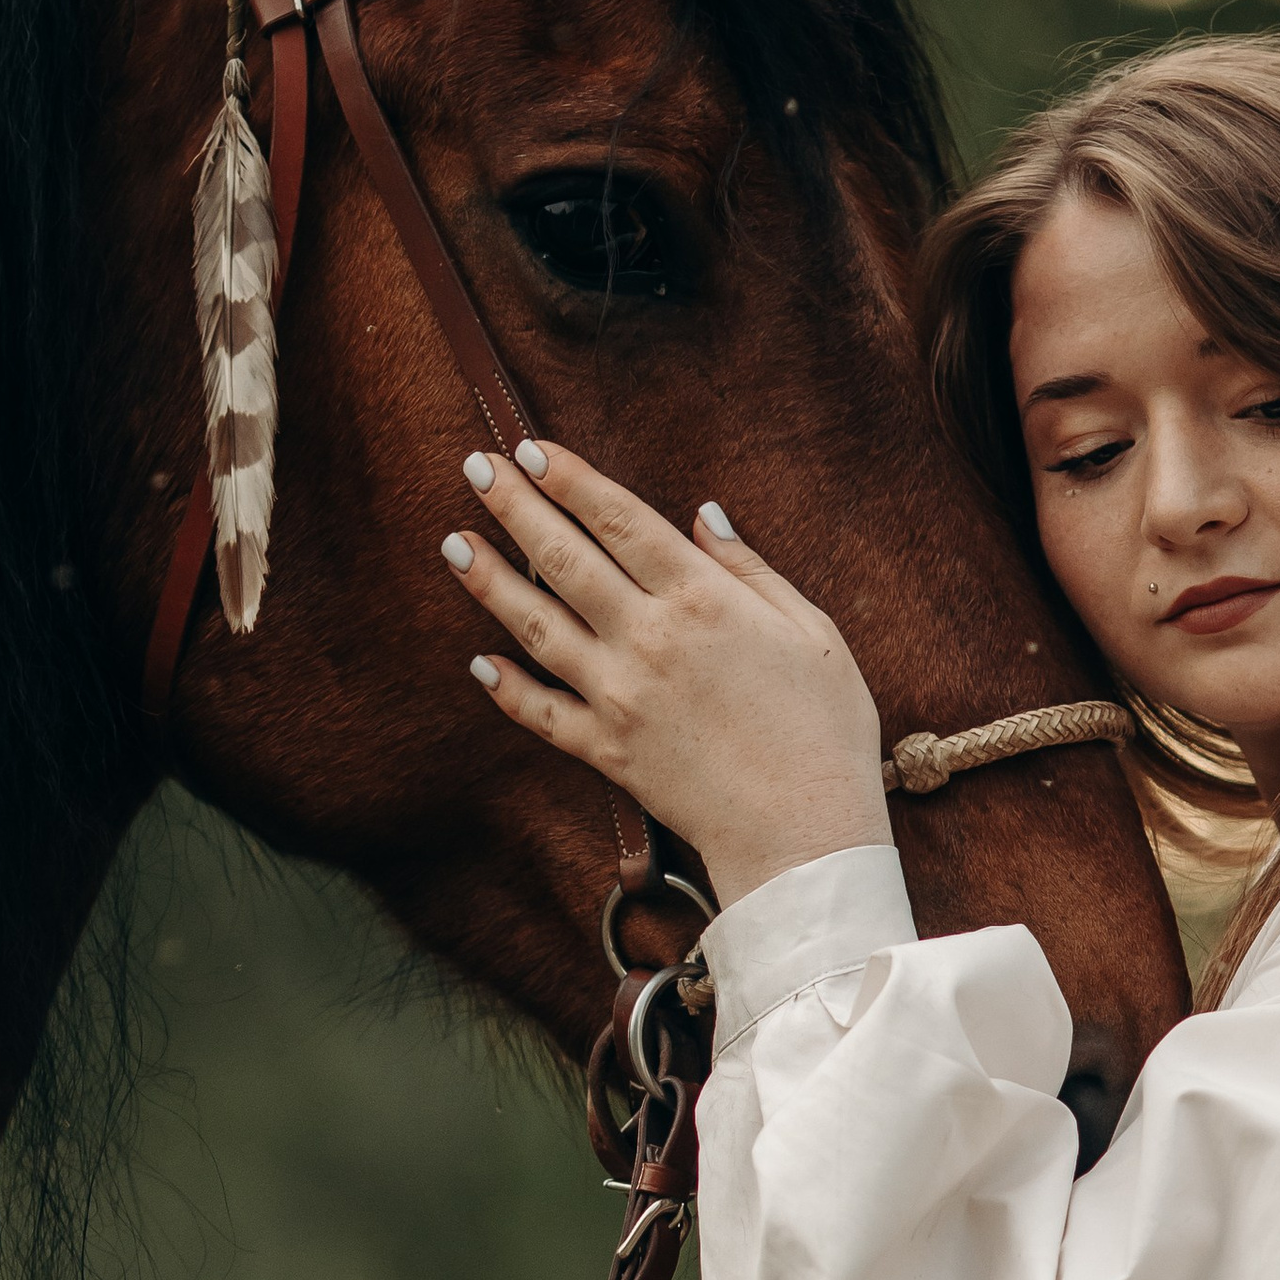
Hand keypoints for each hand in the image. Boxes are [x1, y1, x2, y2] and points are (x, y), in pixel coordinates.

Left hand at [441, 438, 893, 905]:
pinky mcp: (607, 751)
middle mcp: (648, 639)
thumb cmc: (825, 729)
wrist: (805, 832)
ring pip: (536, 626)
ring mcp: (619, 696)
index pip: (619, 519)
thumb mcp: (811, 629)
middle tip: (475, 467)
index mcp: (701, 599)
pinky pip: (541, 713)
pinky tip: (481, 661)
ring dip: (489, 581)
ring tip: (453, 543)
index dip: (569, 479)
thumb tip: (703, 516)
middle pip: (563, 558)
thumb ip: (749, 568)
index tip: (531, 448)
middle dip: (514, 506)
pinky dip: (506, 687)